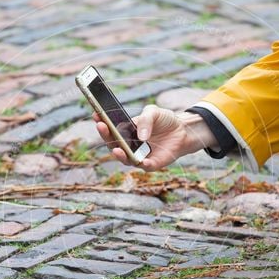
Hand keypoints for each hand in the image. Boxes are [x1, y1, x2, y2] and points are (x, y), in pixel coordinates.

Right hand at [93, 104, 219, 171]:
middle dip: (106, 136)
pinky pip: (144, 166)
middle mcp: (129, 145)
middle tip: (101, 125)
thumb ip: (145, 120)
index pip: (110, 128)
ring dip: (119, 154)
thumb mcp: (153, 112)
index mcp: (126, 132)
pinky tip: (140, 159)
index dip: (102, 122)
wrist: (183, 130)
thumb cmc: (165, 121)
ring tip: (116, 149)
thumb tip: (140, 136)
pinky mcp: (151, 164)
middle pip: (113, 144)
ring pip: (125, 158)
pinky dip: (141, 163)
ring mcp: (139, 156)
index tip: (95, 114)